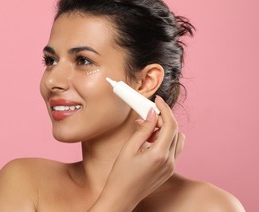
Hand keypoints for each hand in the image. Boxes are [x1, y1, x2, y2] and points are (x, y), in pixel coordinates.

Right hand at [89, 95, 184, 210]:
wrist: (122, 197)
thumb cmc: (121, 174)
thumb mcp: (129, 148)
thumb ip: (143, 129)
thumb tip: (152, 114)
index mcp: (160, 154)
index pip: (170, 125)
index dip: (165, 109)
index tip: (157, 100)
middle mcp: (170, 161)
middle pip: (175, 130)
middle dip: (164, 118)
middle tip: (148, 113)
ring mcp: (171, 167)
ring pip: (177, 139)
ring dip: (166, 130)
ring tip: (147, 129)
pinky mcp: (169, 171)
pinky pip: (173, 149)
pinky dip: (165, 140)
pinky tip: (149, 141)